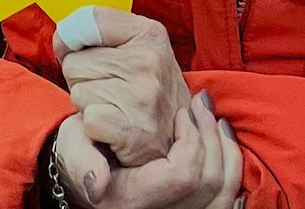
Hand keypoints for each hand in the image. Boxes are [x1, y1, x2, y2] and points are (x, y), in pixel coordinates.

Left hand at [53, 8, 190, 164]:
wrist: (178, 141)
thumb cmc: (146, 89)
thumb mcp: (137, 48)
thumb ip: (98, 32)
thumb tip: (62, 39)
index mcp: (150, 34)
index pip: (88, 20)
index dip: (77, 41)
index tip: (91, 55)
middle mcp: (149, 60)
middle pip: (74, 62)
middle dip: (84, 79)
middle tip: (111, 90)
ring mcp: (143, 95)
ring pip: (77, 92)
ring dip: (89, 104)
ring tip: (115, 108)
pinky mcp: (132, 129)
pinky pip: (87, 120)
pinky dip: (94, 128)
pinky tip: (115, 127)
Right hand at [53, 93, 241, 208]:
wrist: (86, 169)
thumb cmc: (81, 153)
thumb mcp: (73, 150)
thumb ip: (82, 163)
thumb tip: (97, 184)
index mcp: (134, 201)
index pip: (184, 175)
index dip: (192, 142)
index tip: (182, 113)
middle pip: (211, 183)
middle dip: (212, 137)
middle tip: (200, 105)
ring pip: (223, 192)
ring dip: (226, 149)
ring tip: (214, 118)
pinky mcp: (189, 205)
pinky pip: (225, 196)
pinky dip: (230, 166)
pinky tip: (221, 139)